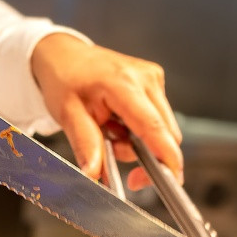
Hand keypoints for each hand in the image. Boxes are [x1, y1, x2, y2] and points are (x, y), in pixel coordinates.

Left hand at [31, 33, 182, 188]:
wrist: (64, 55)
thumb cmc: (64, 79)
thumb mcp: (67, 114)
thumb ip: (85, 144)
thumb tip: (94, 174)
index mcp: (123, 84)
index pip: (154, 127)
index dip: (166, 157)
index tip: (172, 180)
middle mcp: (145, 78)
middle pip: (166, 133)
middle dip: (145, 155)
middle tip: (113, 156)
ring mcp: (153, 78)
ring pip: (162, 129)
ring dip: (139, 141)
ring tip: (109, 131)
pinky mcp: (154, 82)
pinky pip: (157, 119)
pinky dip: (139, 129)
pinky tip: (118, 121)